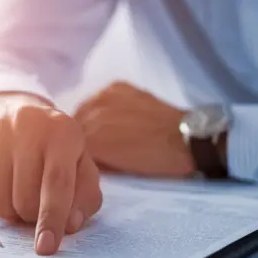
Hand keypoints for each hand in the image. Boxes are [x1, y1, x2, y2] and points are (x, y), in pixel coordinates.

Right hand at [0, 92, 101, 255]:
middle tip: (35, 206)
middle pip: (25, 198)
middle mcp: (27, 126)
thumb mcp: (79, 163)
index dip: (51, 219)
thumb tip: (70, 224)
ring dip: (10, 212)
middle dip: (31, 215)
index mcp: (62, 132)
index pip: (56, 183)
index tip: (46, 247)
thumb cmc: (52, 144)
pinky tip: (0, 186)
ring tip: (18, 194)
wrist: (11, 107)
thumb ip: (84, 196)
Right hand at [74, 82, 193, 176]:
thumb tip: (80, 157)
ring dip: (89, 119)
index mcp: (90, 139)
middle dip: (80, 135)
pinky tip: (113, 115)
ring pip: (83, 110)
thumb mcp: (116, 171)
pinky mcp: (116, 86)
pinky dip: (102, 106)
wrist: (188, 139)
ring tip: (103, 130)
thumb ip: (93, 161)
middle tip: (93, 146)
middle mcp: (91, 115)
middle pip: (73, 125)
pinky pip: (98, 98)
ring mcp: (103, 97)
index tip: (80, 157)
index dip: (74, 151)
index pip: (69, 144)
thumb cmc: (153, 163)